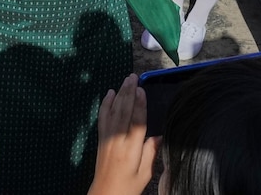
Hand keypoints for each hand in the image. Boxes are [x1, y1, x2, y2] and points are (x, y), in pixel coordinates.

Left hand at [87, 75, 156, 194]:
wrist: (105, 194)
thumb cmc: (128, 186)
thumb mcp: (145, 173)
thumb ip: (151, 153)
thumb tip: (159, 135)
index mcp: (131, 150)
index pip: (136, 123)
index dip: (139, 105)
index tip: (142, 90)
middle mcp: (118, 141)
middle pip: (123, 112)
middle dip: (129, 93)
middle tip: (133, 77)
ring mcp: (107, 138)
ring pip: (113, 111)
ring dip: (119, 94)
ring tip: (125, 80)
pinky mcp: (100, 139)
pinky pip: (102, 117)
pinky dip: (105, 104)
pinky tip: (110, 93)